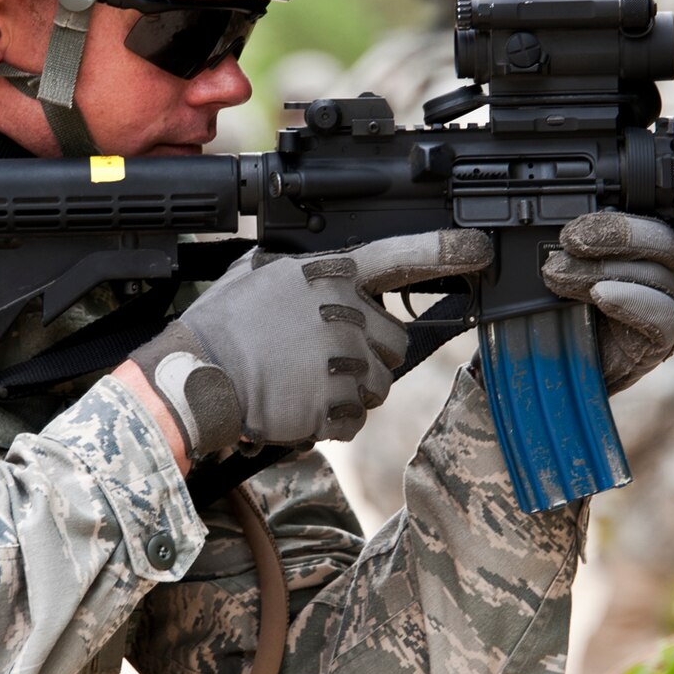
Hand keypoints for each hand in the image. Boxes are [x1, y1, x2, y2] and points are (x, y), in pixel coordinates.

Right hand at [130, 230, 493, 454]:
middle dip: (370, 359)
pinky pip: (355, 420)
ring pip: (380, 387)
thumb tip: (300, 272)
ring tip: (304, 386)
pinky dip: (332, 423)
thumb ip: (294, 272)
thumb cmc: (219, 327)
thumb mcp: (254, 275)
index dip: (442, 252)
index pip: (397, 258)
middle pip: (396, 345)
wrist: (195, 377)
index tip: (478, 249)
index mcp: (329, 276)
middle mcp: (346, 313)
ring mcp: (344, 360)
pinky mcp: (336, 403)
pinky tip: (298, 409)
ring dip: (351, 394)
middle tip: (325, 364)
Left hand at [539, 213, 673, 391]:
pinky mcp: (659, 342)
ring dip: (607, 268)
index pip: (646, 215)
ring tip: (558, 275)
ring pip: (659, 273)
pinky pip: (664, 316)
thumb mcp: (535, 274)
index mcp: (629, 248)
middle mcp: (653, 273)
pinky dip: (632, 301)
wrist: (538, 372)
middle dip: (617, 232)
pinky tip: (601, 296)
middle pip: (662, 239)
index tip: (581, 205)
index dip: (622, 210)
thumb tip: (514, 231)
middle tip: (569, 239)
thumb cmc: (539, 317)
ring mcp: (660, 307)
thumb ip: (537, 249)